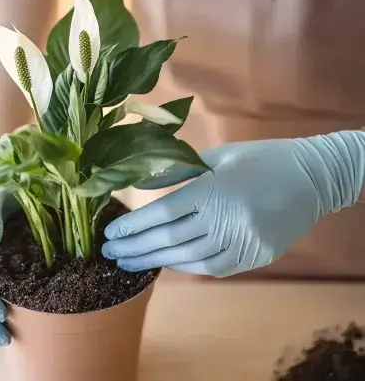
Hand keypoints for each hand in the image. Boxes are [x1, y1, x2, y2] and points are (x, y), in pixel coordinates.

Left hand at [102, 134, 361, 276]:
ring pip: (189, 259)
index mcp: (213, 189)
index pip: (161, 213)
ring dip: (156, 262)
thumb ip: (176, 172)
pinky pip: (214, 268)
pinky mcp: (256, 256)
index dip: (132, 226)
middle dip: (135, 248)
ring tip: (130, 264)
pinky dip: (187, 267)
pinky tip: (167, 265)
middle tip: (110, 255)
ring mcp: (242, 241)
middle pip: (169, 240)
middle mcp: (225, 218)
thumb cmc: (260, 159)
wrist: (314, 176)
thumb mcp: (216, 157)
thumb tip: (139, 187)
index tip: (110, 234)